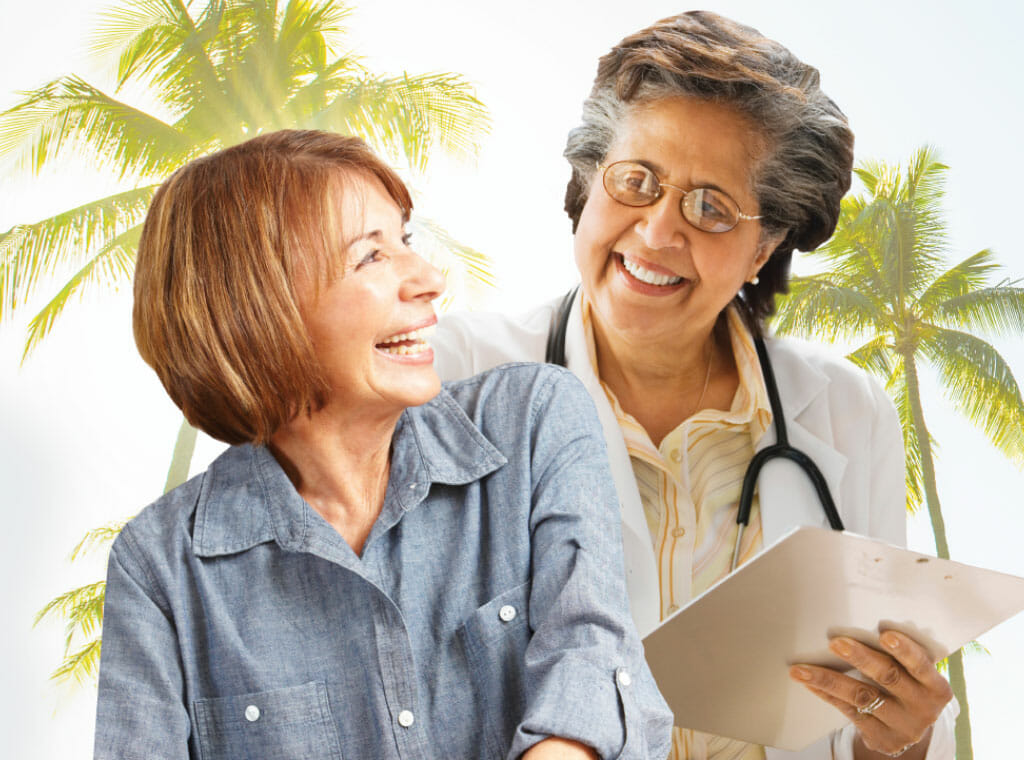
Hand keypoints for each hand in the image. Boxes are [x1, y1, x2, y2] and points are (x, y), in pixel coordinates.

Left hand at [789, 630, 952, 757]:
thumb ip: (900, 656)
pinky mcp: (881, 739)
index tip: (885, 633)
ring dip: (828, 679)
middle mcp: (922, 709)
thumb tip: (858, 624)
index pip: (921, 665)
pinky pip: (849, 711)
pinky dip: (827, 694)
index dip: (904, 650)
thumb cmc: (908, 687)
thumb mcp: (915, 675)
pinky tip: (809, 682)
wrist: (909, 728)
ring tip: (802, 668)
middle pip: (888, 678)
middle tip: (835, 643)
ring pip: (861, 697)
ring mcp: (902, 726)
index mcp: (936, 687)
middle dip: (860, 658)